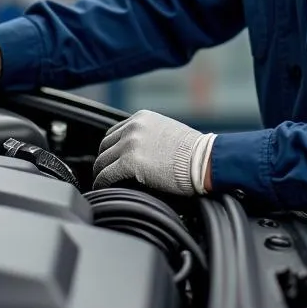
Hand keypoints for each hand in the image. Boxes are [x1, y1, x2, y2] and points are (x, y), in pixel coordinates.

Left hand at [92, 110, 215, 194]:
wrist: (205, 160)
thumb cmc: (194, 152)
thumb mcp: (168, 132)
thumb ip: (150, 136)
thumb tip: (142, 151)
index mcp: (141, 118)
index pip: (114, 132)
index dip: (110, 148)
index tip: (110, 159)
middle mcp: (132, 128)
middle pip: (105, 145)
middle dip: (104, 160)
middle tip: (104, 173)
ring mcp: (130, 144)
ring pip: (102, 160)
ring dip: (101, 172)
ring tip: (102, 183)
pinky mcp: (130, 162)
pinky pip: (106, 174)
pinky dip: (101, 182)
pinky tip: (103, 189)